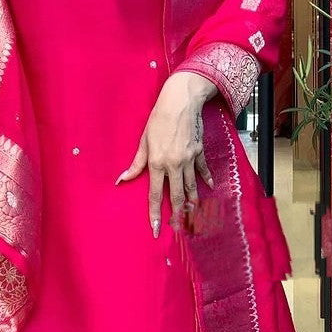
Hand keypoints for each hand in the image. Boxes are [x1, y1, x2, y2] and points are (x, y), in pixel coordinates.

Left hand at [117, 72, 216, 236]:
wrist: (181, 102)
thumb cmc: (158, 119)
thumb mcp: (144, 140)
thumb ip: (136, 163)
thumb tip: (122, 179)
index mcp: (157, 163)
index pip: (155, 194)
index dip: (155, 214)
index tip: (156, 229)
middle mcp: (174, 165)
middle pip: (176, 195)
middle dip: (177, 214)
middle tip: (179, 228)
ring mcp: (188, 159)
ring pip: (191, 186)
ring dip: (192, 202)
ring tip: (193, 215)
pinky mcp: (198, 151)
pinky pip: (202, 169)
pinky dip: (206, 179)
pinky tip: (209, 187)